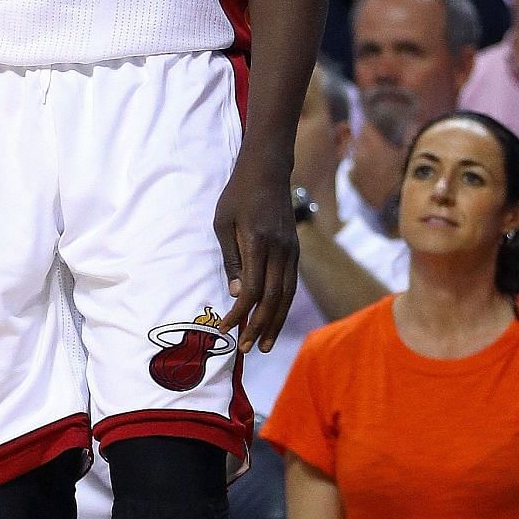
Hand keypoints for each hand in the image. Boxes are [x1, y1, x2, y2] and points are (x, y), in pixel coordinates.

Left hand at [214, 145, 297, 354]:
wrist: (267, 170)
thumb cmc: (238, 194)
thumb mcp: (223, 222)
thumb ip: (231, 258)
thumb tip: (237, 294)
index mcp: (258, 242)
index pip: (252, 289)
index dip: (240, 313)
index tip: (227, 329)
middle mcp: (279, 250)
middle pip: (272, 298)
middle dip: (259, 326)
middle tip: (246, 349)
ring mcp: (291, 251)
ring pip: (286, 295)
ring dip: (275, 322)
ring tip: (263, 344)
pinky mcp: (295, 250)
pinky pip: (291, 284)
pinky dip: (282, 305)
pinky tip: (274, 319)